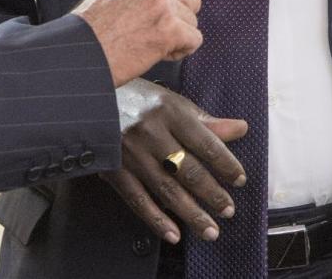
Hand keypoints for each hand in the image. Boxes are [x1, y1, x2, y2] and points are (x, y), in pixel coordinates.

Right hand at [72, 0, 251, 86]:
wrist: (79, 52)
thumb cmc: (93, 26)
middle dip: (175, 17)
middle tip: (142, 28)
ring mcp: (162, 0)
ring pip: (192, 22)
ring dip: (175, 36)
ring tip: (142, 39)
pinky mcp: (169, 27)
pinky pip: (192, 41)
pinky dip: (178, 50)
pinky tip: (152, 50)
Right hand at [101, 79, 246, 244]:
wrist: (91, 100)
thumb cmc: (136, 98)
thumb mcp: (172, 101)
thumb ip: (206, 120)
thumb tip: (240, 129)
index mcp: (168, 110)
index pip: (205, 142)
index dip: (226, 164)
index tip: (239, 179)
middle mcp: (150, 131)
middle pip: (188, 169)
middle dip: (212, 194)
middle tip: (228, 210)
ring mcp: (131, 152)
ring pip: (166, 189)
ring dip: (191, 213)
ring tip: (210, 229)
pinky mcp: (114, 168)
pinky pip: (138, 199)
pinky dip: (157, 219)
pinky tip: (173, 233)